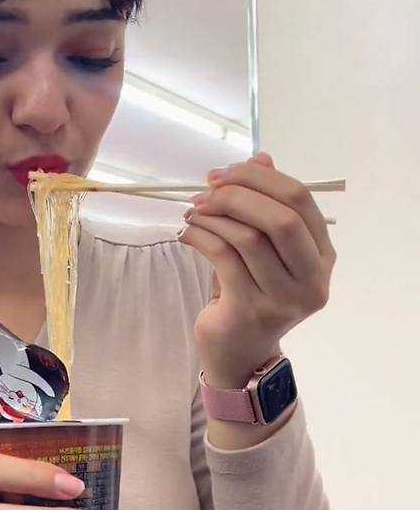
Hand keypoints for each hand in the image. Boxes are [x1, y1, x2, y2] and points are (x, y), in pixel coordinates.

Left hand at [179, 153, 336, 386]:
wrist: (238, 352)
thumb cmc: (249, 292)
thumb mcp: (261, 247)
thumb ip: (265, 204)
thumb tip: (261, 157)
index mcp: (322, 256)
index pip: (300, 200)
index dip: (260, 178)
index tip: (223, 173)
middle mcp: (312, 279)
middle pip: (281, 218)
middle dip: (238, 194)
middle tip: (206, 190)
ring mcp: (285, 299)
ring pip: (249, 237)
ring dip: (214, 216)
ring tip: (193, 212)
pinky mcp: (252, 311)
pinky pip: (224, 258)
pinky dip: (201, 237)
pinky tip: (187, 233)